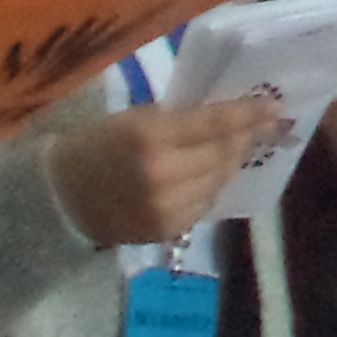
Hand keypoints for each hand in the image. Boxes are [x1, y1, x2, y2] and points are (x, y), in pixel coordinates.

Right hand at [46, 96, 277, 246]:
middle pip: (223, 154)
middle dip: (246, 137)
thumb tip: (224, 116)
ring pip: (219, 181)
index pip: (213, 124)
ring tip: (239, 146)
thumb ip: (177, 120)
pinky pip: (205, 204)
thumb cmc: (94, 146)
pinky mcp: (168, 229)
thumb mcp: (131, 119)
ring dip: (232, 162)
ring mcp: (168, 207)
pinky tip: (210, 173)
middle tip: (265, 124)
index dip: (248, 115)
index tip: (274, 106)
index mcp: (150, 138)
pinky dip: (212, 186)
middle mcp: (164, 175)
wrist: (62, 199)